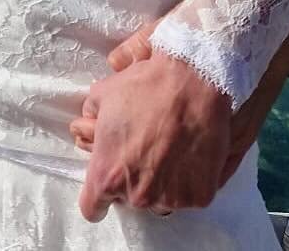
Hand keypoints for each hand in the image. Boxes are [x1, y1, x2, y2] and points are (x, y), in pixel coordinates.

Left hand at [70, 20, 288, 189]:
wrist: (196, 81)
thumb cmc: (145, 85)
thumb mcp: (104, 94)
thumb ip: (92, 118)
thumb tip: (88, 124)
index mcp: (107, 174)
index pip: (92, 207)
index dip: (96, 195)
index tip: (103, 181)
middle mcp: (138, 195)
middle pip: (128, 199)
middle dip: (129, 177)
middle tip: (140, 148)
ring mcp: (171, 199)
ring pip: (159, 199)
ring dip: (158, 182)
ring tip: (165, 148)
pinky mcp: (200, 197)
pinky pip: (187, 195)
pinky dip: (186, 180)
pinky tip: (187, 153)